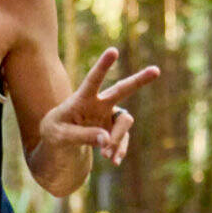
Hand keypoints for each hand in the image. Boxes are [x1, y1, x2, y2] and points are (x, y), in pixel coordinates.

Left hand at [40, 48, 159, 165]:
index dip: (103, 66)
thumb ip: (82, 136)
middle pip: (122, 90)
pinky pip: (122, 139)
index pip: (93, 80)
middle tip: (156, 70)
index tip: (113, 51)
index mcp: (82, 98)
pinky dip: (119, 150)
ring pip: (125, 122)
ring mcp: (109, 115)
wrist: (59, 141)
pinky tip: (114, 161)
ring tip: (106, 156)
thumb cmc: (55, 132)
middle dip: (139, 80)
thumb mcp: (60, 136)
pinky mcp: (113, 129)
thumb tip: (106, 141)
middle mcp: (99, 103)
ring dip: (118, 139)